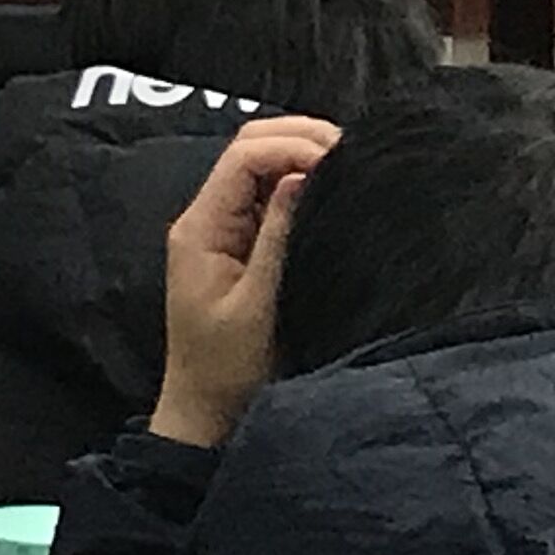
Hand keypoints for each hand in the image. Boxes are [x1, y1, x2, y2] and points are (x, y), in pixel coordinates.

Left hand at [151, 115, 338, 447]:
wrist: (207, 415)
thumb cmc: (228, 371)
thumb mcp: (258, 306)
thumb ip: (278, 239)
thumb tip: (302, 177)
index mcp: (201, 227)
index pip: (244, 157)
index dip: (293, 146)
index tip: (342, 159)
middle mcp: (208, 219)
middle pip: (250, 149)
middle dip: (300, 139)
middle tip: (354, 152)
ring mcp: (224, 231)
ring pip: (263, 169)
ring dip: (303, 158)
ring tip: (352, 166)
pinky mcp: (243, 248)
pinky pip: (272, 200)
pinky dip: (303, 186)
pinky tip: (335, 191)